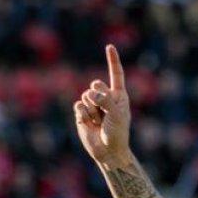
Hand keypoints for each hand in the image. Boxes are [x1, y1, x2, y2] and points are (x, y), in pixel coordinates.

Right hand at [74, 45, 131, 163]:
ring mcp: (93, 105)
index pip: (116, 74)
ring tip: (99, 121)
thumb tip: (90, 92)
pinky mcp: (81, 113)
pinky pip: (78, 105)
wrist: (108, 150)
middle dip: (98, 95)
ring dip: (92, 110)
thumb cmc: (118, 133)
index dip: (112, 60)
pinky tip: (90, 123)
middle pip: (95, 84)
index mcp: (119, 95)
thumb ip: (106, 100)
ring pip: (85, 96)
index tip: (109, 46)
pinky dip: (84, 114)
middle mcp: (106, 98)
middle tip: (104, 111)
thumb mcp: (117, 115)